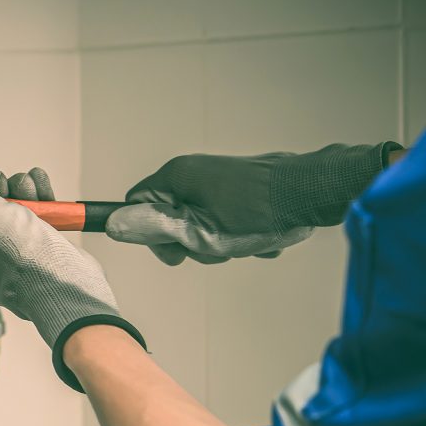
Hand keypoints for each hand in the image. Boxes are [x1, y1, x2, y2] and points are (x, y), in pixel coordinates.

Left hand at [0, 161, 144, 389]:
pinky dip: (37, 195)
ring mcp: (9, 250)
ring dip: (20, 188)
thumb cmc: (22, 262)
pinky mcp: (35, 244)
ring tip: (30, 192)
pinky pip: (31, 210)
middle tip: (3, 189)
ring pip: (7, 204)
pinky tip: (42, 189)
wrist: (68, 286)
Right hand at [105, 143, 400, 264]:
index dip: (151, 235)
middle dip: (193, 243)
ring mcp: (216, 178)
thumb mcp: (200, 231)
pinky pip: (223, 217)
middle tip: (218, 248)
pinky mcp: (238, 187)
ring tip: (244, 243)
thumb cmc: (259, 212)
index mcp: (177, 177)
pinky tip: (258, 237)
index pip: (138, 206)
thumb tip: (114, 224)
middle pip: (169, 218)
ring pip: (199, 222)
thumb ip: (155, 229)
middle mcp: (192, 172)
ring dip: (219, 242)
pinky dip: (238, 232)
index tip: (177, 252)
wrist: (311, 193)